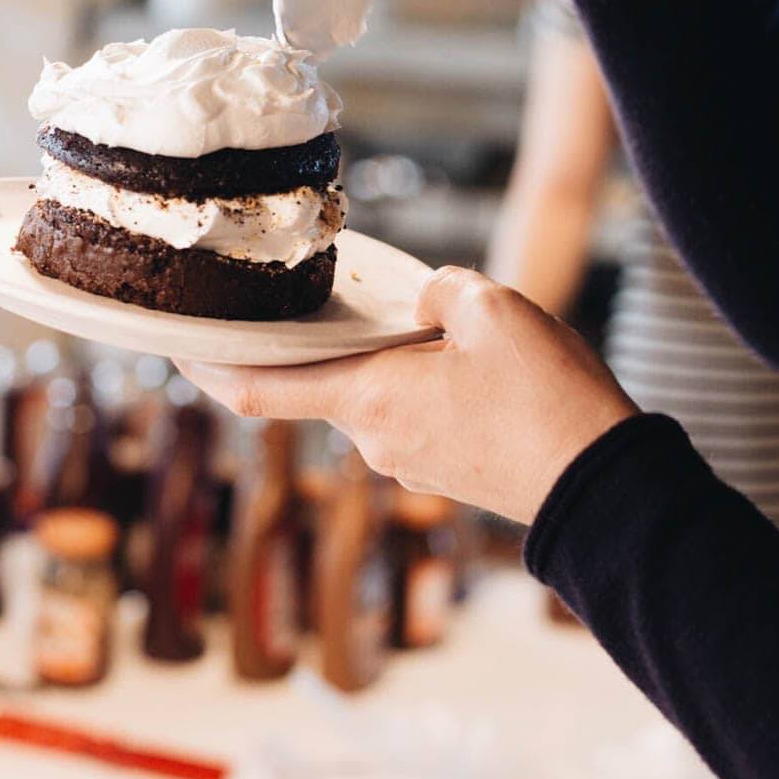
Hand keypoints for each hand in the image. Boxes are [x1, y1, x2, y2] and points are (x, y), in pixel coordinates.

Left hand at [175, 267, 637, 524]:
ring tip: (465, 329)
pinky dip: (431, 383)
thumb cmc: (545, 398)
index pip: (260, 390)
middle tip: (370, 293)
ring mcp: (412, 461)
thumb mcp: (494, 308)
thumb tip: (424, 305)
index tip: (175, 346)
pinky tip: (484, 364)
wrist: (603, 486)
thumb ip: (440, 292)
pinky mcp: (448, 470)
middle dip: (343, 337)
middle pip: (330, 378)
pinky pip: (420, 412)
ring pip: (384, 391)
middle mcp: (376, 439)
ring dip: (402, 358)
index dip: (208, 368)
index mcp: (369, 398)